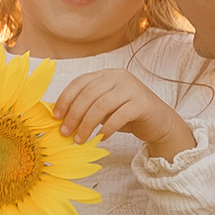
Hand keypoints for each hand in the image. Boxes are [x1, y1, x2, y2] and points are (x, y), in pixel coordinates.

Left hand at [53, 69, 195, 160]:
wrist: (159, 122)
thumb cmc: (127, 115)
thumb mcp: (104, 107)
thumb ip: (86, 106)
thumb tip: (59, 116)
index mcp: (106, 74)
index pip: (80, 82)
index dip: (65, 99)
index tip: (56, 117)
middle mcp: (118, 77)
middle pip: (88, 94)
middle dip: (74, 115)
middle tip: (65, 133)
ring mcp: (132, 88)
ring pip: (101, 105)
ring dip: (87, 125)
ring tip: (80, 140)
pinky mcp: (142, 103)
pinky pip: (119, 116)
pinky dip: (107, 128)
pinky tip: (100, 138)